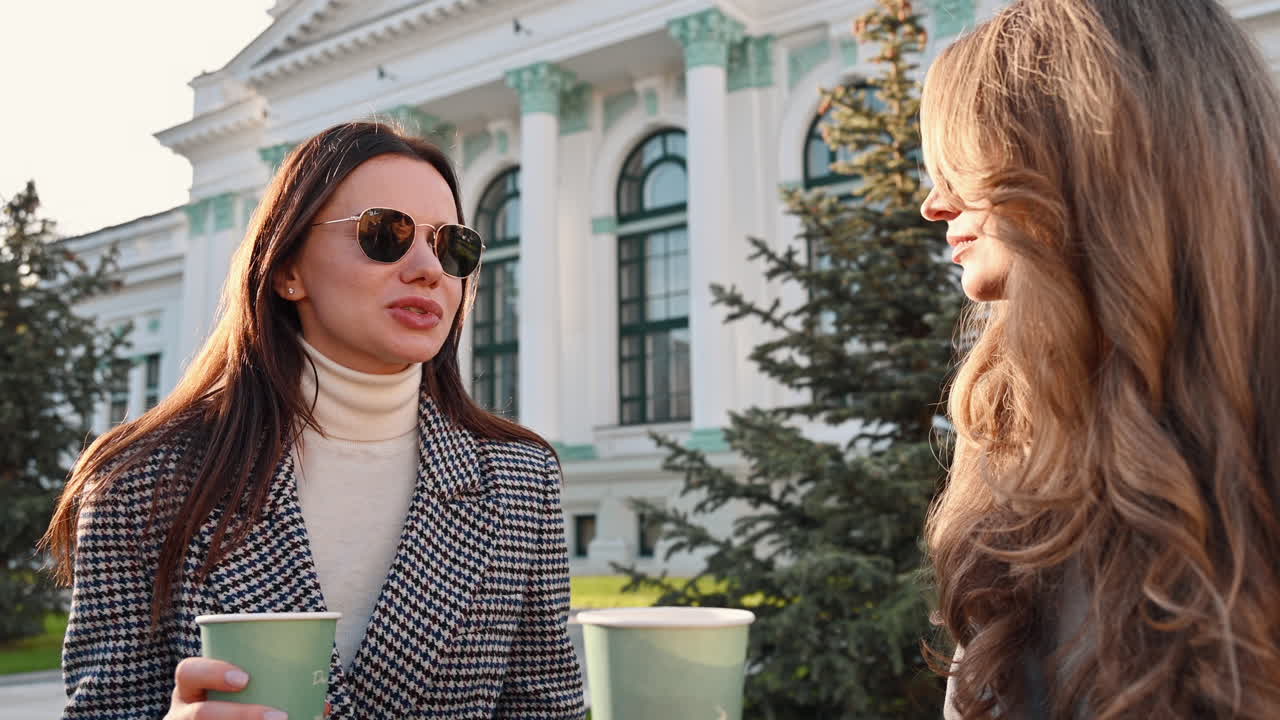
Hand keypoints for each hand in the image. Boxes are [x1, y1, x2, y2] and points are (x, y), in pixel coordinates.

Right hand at [163, 657, 287, 719]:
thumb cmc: (230, 708)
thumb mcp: (240, 698)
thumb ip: (272, 691)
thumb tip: (324, 705)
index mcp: (190, 691)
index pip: (188, 672)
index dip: (212, 672)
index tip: (246, 679)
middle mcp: (180, 715)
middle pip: (197, 715)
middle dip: (238, 716)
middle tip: (280, 717)